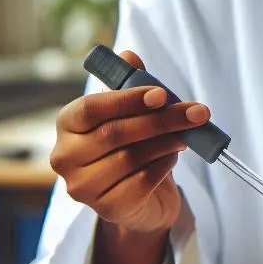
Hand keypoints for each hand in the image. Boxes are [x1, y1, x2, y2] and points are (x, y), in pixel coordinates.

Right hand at [49, 50, 209, 234]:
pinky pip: (142, 182)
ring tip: (187, 135)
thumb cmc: (133, 145)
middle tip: (198, 113)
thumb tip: (129, 54)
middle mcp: (65, 156)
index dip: (128, 99)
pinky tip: (172, 158)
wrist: (142, 198)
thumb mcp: (133, 112)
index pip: (92, 107)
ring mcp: (82, 186)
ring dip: (168, 142)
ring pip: (131, 157)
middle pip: (116, 133)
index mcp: (67, 124)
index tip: (163, 94)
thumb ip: (130, 82)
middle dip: (162, 120)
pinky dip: (163, 166)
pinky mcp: (106, 209)